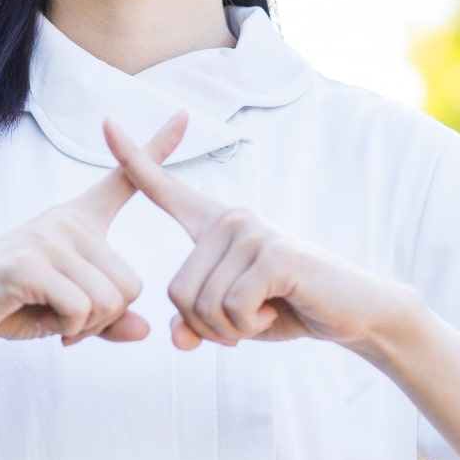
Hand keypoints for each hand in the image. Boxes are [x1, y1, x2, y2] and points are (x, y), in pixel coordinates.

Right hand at [0, 113, 189, 350]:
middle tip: (66, 319)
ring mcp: (49, 238)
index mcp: (77, 221)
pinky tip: (41, 320)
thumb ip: (104, 319)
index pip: (124, 179)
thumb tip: (145, 329)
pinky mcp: (31, 263)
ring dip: (85, 327)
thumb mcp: (63, 313)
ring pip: (111, 300)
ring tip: (50, 317)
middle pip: (131, 285)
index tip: (185, 115)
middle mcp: (67, 221)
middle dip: (105, 318)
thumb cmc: (5, 305)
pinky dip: (69, 330)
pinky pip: (83, 310)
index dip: (157, 149)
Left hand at [101, 111, 420, 351]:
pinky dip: (250, 325)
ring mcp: (252, 231)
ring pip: (202, 305)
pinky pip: (233, 307)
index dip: (132, 158)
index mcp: (214, 225)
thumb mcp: (234, 322)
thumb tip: (176, 337)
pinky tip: (277, 311)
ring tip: (266, 312)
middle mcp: (230, 218)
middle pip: (177, 292)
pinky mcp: (273, 253)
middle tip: (248, 320)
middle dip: (208, 326)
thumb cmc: (290, 310)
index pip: (163, 188)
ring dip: (231, 329)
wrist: (354, 314)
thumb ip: (197, 325)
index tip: (105, 122)